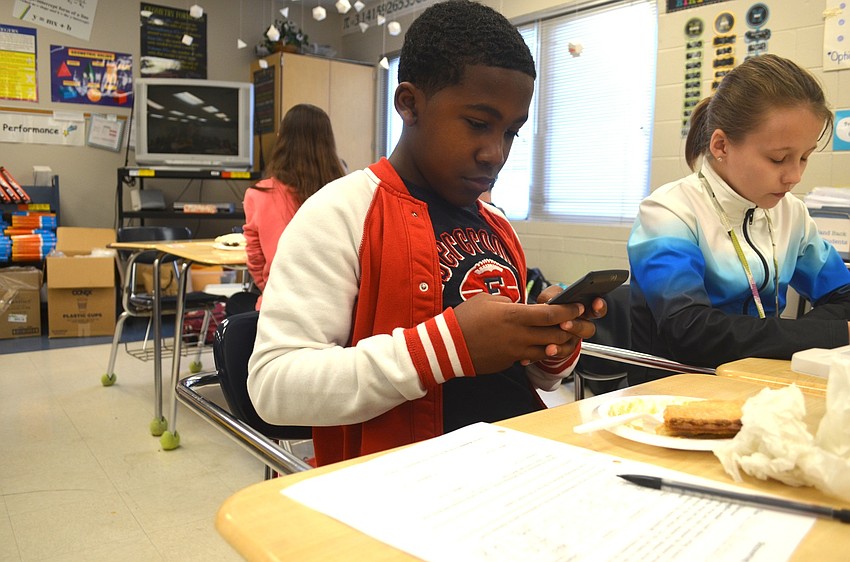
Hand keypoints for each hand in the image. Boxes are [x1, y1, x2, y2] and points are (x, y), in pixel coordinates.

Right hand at [453, 293, 595, 373]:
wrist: (448, 346)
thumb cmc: (464, 319)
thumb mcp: (487, 300)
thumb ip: (509, 302)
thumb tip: (521, 306)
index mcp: (514, 315)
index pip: (550, 314)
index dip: (568, 311)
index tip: (578, 307)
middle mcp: (518, 335)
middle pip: (555, 334)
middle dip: (570, 329)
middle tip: (575, 322)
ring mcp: (515, 351)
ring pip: (548, 350)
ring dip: (558, 343)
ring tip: (560, 335)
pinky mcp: (510, 362)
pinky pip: (531, 358)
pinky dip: (538, 352)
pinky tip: (537, 345)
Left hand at [535, 285, 605, 359]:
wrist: (540, 324)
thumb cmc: (550, 305)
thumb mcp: (550, 296)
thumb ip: (553, 294)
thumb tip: (554, 298)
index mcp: (583, 309)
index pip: (597, 308)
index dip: (599, 306)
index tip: (597, 303)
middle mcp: (581, 325)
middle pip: (588, 328)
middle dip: (578, 325)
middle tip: (565, 322)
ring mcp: (573, 338)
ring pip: (576, 341)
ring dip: (566, 338)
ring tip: (557, 333)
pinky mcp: (564, 349)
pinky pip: (563, 352)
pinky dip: (556, 350)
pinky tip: (549, 348)